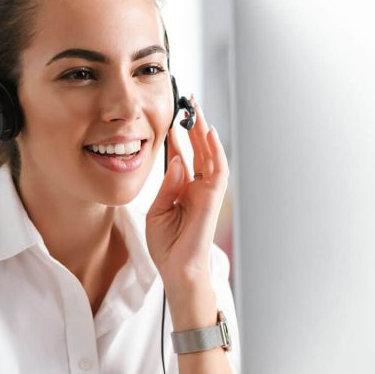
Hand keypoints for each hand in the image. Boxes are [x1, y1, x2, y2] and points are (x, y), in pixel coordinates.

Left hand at [146, 97, 228, 296]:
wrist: (176, 270)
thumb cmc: (166, 245)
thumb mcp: (157, 210)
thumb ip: (167, 186)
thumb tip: (177, 161)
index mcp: (184, 189)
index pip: (184, 156)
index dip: (181, 137)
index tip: (175, 117)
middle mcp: (198, 187)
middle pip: (199, 151)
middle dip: (196, 126)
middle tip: (190, 103)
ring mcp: (207, 193)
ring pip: (210, 156)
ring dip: (206, 133)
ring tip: (198, 111)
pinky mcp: (212, 200)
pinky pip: (217, 171)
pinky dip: (215, 153)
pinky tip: (208, 135)